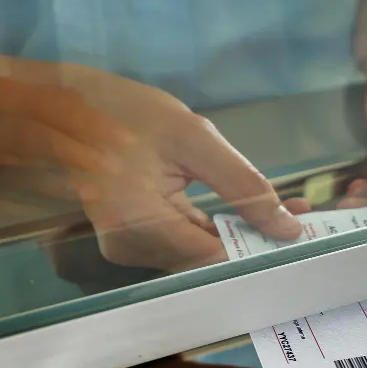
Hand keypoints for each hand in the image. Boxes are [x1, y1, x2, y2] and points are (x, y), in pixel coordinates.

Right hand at [0, 72, 305, 270]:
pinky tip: (252, 213)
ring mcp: (130, 248)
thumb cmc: (122, 113)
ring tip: (288, 210)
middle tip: (303, 216)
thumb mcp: (192, 138)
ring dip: (245, 234)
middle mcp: (132, 250)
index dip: (262, 248)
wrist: (62, 108)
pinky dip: (220, 229)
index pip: (217, 257)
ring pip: (202, 253)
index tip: (304, 235)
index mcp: (140, 225)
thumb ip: (243, 185)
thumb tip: (287, 227)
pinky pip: (187, 242)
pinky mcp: (135, 240)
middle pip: (211, 259)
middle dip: (260, 239)